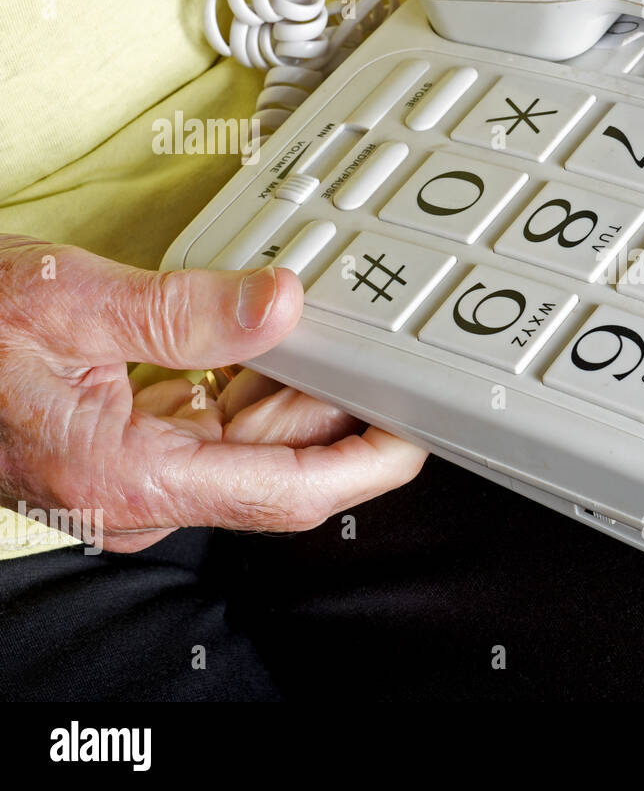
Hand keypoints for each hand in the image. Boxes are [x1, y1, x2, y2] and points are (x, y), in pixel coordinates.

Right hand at [0, 236, 426, 551]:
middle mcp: (140, 494)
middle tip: (389, 358)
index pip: (288, 494)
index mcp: (131, 475)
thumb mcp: (76, 300)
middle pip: (279, 470)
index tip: (416, 434)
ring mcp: (135, 480)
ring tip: (338, 341)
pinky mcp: (129, 455)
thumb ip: (189, 310)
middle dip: (338, 416)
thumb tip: (282, 305)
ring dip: (296, 399)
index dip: (366, 467)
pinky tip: (275, 350)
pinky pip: (215, 434)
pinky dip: (252, 393)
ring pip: (251, 450)